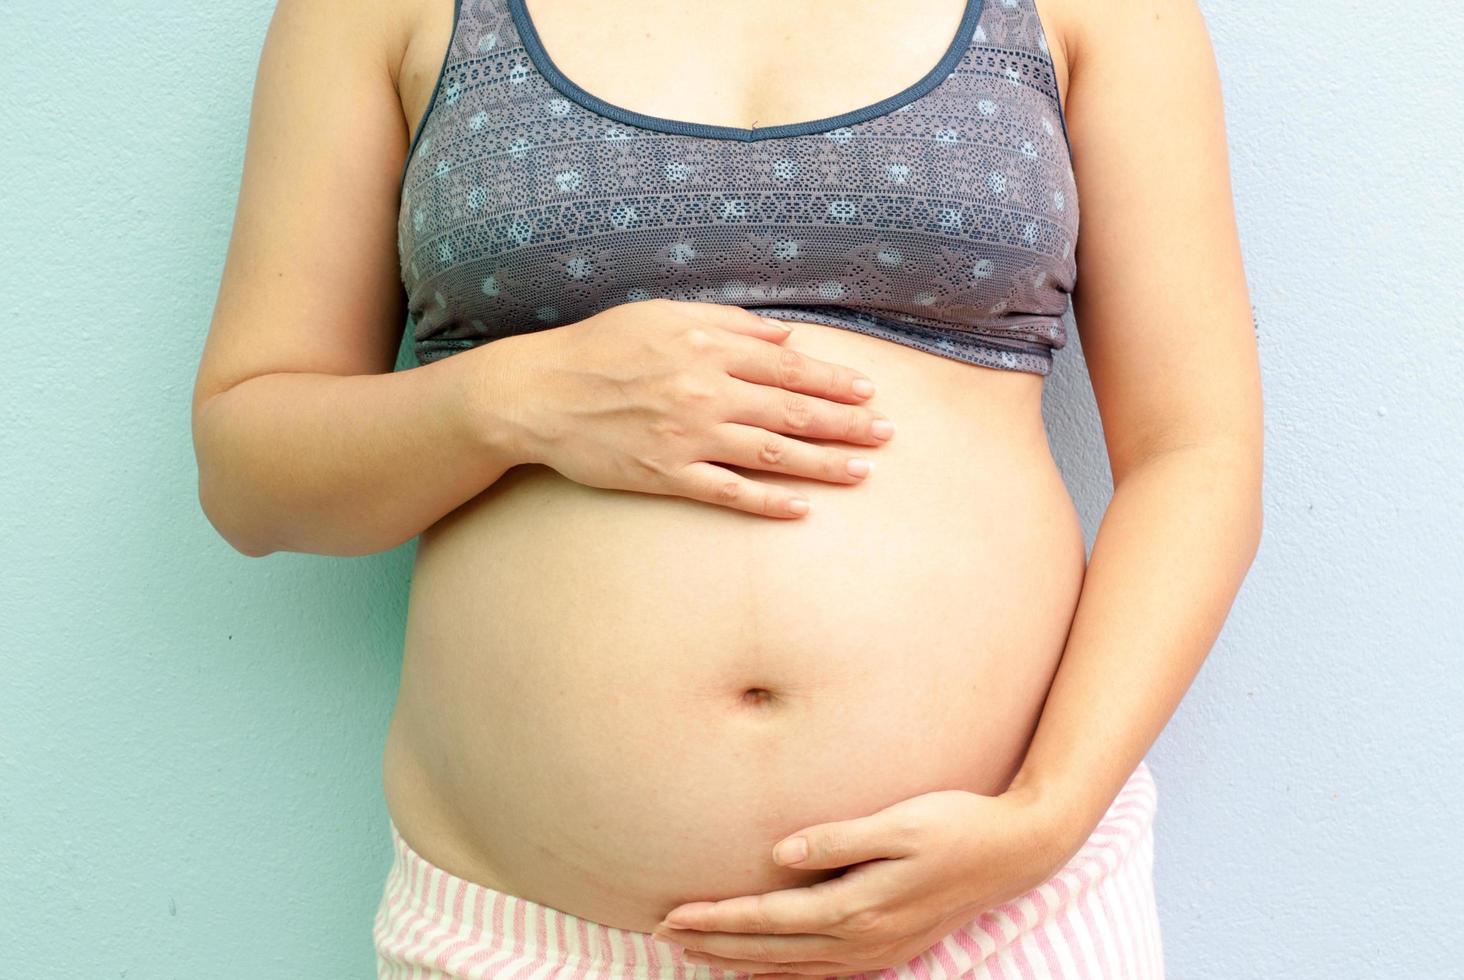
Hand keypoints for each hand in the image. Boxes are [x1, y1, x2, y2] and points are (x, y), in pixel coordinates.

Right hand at [499, 298, 895, 518]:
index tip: (869, 391)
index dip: (835, 380)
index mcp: (707, 346)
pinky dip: (767, 502)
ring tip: (862, 471)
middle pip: (792, 409)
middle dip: (846, 423)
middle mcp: (705, 390)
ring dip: (823, 464)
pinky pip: (727, 492)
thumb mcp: (664, 314)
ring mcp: (687, 436)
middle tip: (886, 433)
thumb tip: (785, 337)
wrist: (540, 393)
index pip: (789, 365)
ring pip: (771, 453)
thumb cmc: (601, 347)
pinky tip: (801, 510)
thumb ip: (728, 323)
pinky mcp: (666, 475)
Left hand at [650, 788, 1066, 978]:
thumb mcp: (900, 821)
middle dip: (713, 945)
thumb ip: (838, 839)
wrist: (1016, 851)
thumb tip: (779, 853)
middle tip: (662, 935)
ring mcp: (878, 951)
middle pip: (771, 951)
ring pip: (792, 969)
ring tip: (696, 953)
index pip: (769, 920)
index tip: (672, 916)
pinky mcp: (890, 949)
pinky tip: (762, 968)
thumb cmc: (957, 824)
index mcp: (859, 905)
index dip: (717, 920)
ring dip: (740, 962)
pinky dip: (781, 973)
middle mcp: (863, 939)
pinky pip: (821, 972)